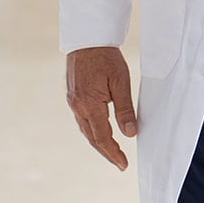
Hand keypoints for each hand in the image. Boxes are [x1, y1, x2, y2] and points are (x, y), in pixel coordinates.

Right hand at [66, 46, 137, 170]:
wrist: (87, 38)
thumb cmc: (106, 57)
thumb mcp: (121, 81)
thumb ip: (125, 109)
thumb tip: (130, 133)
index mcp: (89, 105)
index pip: (102, 138)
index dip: (113, 153)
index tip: (123, 164)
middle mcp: (77, 106)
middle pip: (92, 137)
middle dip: (106, 152)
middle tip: (119, 163)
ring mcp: (72, 101)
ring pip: (85, 130)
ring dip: (99, 142)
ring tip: (112, 151)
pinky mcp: (72, 96)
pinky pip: (82, 120)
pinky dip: (92, 130)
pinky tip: (100, 131)